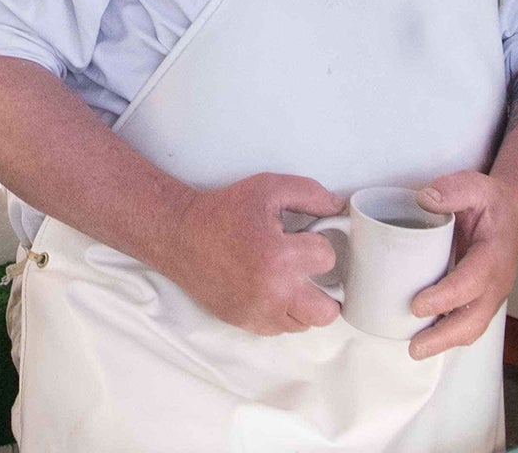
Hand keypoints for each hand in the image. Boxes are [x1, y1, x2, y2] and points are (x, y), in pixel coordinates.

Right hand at [166, 174, 345, 335]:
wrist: (180, 235)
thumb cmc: (223, 211)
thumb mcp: (266, 189)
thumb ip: (308, 193)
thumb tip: (338, 207)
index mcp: (278, 255)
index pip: (327, 258)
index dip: (317, 244)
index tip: (302, 238)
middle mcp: (272, 291)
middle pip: (327, 311)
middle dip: (325, 289)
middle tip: (308, 272)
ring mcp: (258, 311)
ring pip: (305, 323)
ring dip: (303, 302)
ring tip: (288, 280)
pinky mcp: (245, 322)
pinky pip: (281, 329)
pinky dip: (282, 312)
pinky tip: (270, 290)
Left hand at [409, 171, 517, 359]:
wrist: (512, 213)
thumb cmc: (491, 202)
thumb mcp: (473, 186)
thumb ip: (451, 190)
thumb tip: (425, 199)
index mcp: (495, 255)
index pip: (472, 281)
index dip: (446, 297)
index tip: (418, 305)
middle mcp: (496, 281)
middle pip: (474, 318)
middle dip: (445, 336)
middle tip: (415, 346)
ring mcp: (490, 294)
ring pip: (472, 326)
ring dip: (445, 341)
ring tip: (415, 349)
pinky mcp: (480, 298)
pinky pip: (466, 321)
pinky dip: (447, 333)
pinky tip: (422, 335)